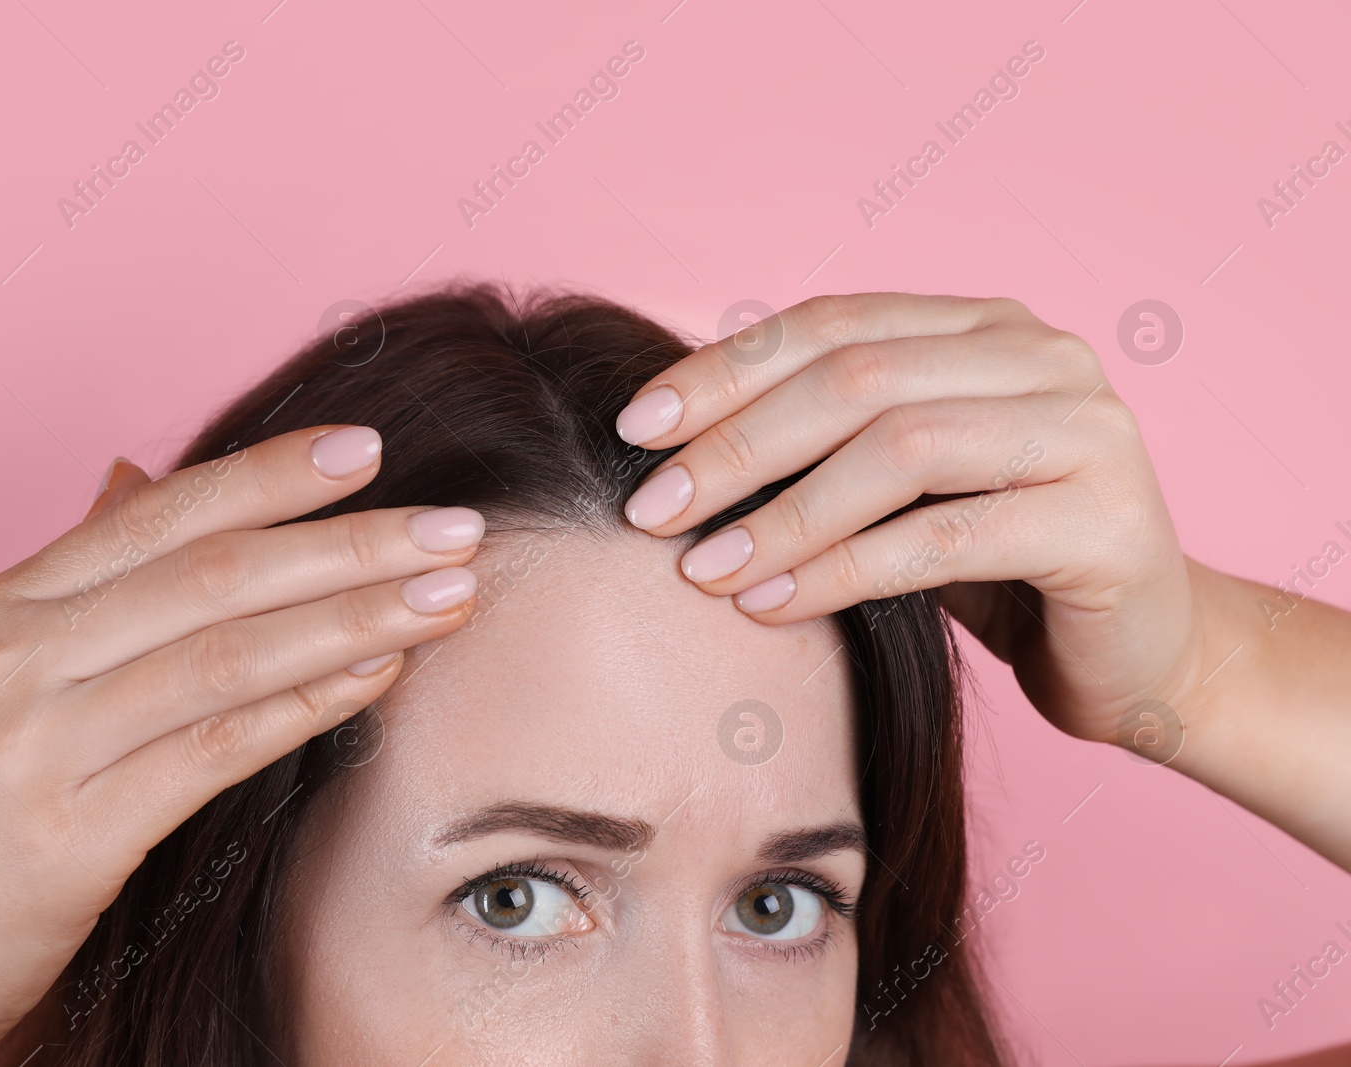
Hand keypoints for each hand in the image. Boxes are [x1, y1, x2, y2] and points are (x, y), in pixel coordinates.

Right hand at [0, 426, 484, 1065]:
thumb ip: (71, 582)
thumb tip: (134, 479)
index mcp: (3, 607)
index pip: (162, 516)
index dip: (271, 477)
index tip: (368, 450)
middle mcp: (18, 656)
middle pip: (215, 573)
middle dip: (349, 542)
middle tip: (454, 525)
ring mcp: (36, 742)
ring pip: (228, 652)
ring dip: (354, 616)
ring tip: (447, 594)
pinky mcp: (68, 837)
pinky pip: (214, 750)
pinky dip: (307, 706)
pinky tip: (379, 676)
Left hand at [613, 292, 1199, 749]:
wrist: (1144, 653)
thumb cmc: (1000, 566)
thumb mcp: (905, 485)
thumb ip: (829, 439)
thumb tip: (675, 443)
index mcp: (984, 329)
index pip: (831, 325)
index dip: (725, 370)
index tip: (636, 426)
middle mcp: (1043, 356)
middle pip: (855, 378)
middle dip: (736, 445)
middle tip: (651, 510)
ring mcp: (1087, 431)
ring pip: (898, 451)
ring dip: (781, 515)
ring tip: (700, 571)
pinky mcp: (1106, 523)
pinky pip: (942, 540)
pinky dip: (840, 572)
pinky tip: (770, 606)